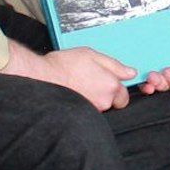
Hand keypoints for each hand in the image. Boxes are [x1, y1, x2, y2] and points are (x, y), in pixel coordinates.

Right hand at [3, 41, 135, 110]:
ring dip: (93, 99)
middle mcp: (103, 102)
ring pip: (99, 107)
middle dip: (105, 95)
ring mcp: (91, 110)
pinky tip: (73, 93)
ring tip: (78, 86)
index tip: (106, 83)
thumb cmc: (63, 65)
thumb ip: (114, 65)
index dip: (116, 88)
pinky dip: (83, 104)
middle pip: (112, 103)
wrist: (40, 77)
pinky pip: (87, 111)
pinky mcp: (80, 115)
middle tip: (90, 83)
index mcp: (111, 86)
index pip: (124, 95)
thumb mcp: (92, 55)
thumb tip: (130, 73)